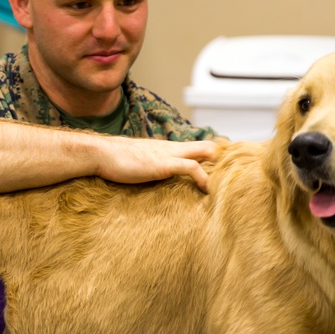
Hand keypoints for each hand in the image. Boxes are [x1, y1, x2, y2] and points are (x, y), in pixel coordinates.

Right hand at [95, 138, 221, 191]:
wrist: (101, 154)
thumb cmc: (115, 161)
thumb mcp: (137, 164)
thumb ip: (149, 169)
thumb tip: (151, 179)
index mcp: (166, 148)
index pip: (196, 146)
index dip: (212, 155)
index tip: (223, 168)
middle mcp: (171, 148)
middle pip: (206, 145)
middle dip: (222, 158)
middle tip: (234, 174)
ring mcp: (169, 154)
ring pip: (204, 152)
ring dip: (217, 168)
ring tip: (227, 184)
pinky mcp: (164, 164)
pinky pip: (191, 167)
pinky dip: (203, 176)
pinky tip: (208, 188)